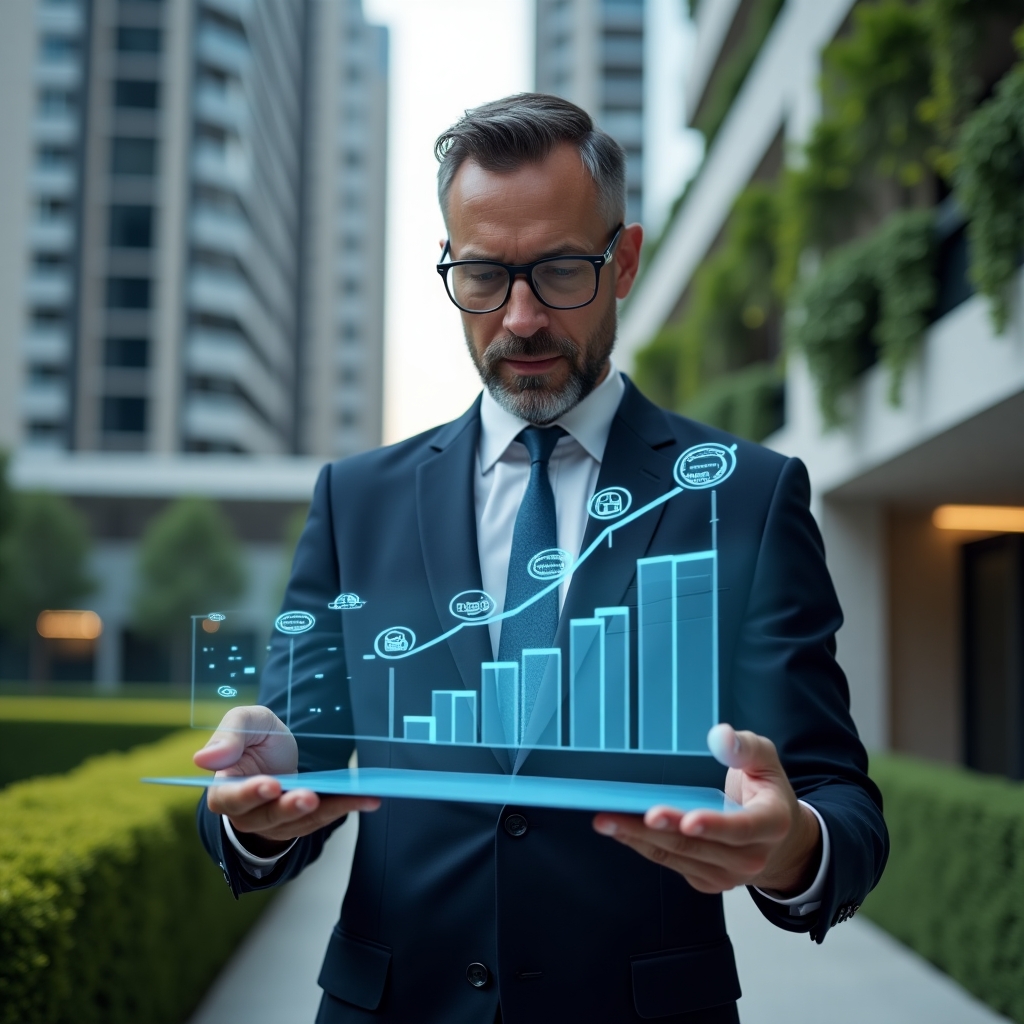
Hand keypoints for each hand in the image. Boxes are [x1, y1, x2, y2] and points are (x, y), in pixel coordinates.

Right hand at [194, 705, 378, 854]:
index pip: (230, 798)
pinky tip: (368, 799)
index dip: (249, 794)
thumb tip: (202, 759)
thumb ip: (227, 736)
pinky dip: (345, 808)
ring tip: (353, 798)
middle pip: (266, 817)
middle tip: (308, 798)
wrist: (274, 749)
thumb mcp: (244, 722)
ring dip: (326, 811)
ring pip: (298, 823)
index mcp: (223, 788)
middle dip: (289, 807)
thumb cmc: (254, 736)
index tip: (271, 785)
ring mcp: (275, 821)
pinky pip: (322, 818)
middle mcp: (247, 813)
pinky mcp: (301, 821)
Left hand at [592, 724, 820, 895]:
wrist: (780, 843)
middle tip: (619, 815)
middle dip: (655, 829)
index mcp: (770, 824)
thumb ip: (745, 747)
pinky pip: (670, 862)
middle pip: (696, 845)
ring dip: (637, 838)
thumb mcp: (765, 761)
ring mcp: (726, 874)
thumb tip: (720, 736)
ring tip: (606, 821)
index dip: (713, 824)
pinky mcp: (706, 880)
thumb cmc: (767, 794)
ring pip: (677, 855)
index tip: (687, 819)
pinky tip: (620, 830)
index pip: (740, 828)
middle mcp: (750, 857)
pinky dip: (643, 845)